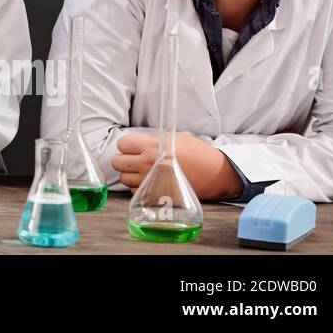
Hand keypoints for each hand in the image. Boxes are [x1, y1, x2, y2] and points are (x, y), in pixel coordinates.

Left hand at [113, 132, 241, 199]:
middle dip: (124, 160)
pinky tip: (150, 182)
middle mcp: (147, 164)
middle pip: (117, 162)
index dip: (127, 145)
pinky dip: (138, 187)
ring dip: (130, 174)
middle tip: (134, 159)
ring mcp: (151, 181)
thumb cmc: (197, 153)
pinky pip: (135, 191)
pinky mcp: (156, 195)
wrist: (215, 173)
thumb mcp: (174, 138)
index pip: (122, 144)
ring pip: (123, 178)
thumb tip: (138, 141)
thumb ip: (153, 139)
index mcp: (151, 147)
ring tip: (143, 171)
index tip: (134, 147)